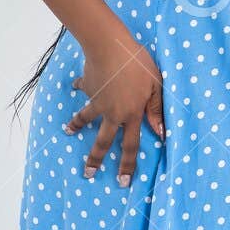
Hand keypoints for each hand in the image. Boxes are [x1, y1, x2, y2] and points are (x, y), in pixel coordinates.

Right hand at [62, 37, 164, 187]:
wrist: (111, 47)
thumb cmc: (139, 65)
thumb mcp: (156, 86)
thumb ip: (157, 109)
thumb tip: (161, 132)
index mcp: (131, 114)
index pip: (130, 146)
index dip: (127, 165)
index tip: (122, 182)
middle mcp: (113, 112)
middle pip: (103, 141)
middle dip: (95, 160)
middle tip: (88, 174)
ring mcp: (98, 101)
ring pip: (85, 119)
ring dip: (76, 125)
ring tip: (68, 132)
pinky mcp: (89, 87)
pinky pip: (83, 88)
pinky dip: (79, 87)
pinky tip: (76, 86)